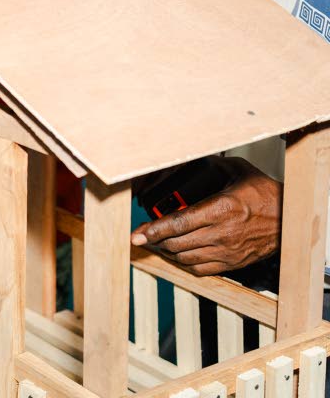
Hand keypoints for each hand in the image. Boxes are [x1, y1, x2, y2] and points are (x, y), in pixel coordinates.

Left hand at [130, 157, 280, 275]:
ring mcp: (228, 250)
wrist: (290, 218)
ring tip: (158, 242)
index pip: (178, 223)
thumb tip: (187, 157)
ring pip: (185, 257)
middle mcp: (223, 232)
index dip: (154, 229)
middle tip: (143, 234)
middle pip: (176, 242)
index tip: (137, 233)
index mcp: (222, 208)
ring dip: (167, 251)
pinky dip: (184, 262)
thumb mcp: (237, 171)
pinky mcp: (233, 263)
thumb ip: (212, 166)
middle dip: (154, 239)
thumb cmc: (264, 194)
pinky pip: (200, 269)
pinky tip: (177, 253)